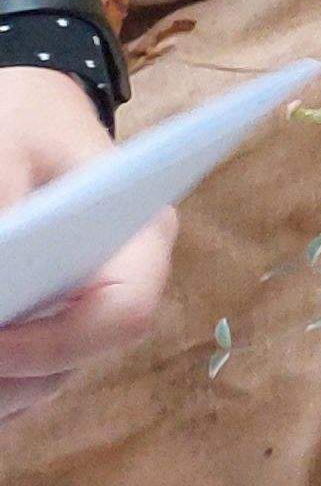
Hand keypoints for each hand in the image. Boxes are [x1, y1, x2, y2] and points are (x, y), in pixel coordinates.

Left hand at [0, 61, 164, 423]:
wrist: (30, 106)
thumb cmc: (23, 122)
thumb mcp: (1, 160)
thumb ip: (2, 220)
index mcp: (141, 236)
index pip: (123, 314)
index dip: (51, 344)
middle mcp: (128, 280)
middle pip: (74, 360)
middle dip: (8, 373)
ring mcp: (91, 306)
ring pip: (46, 379)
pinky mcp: (59, 321)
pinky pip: (28, 375)